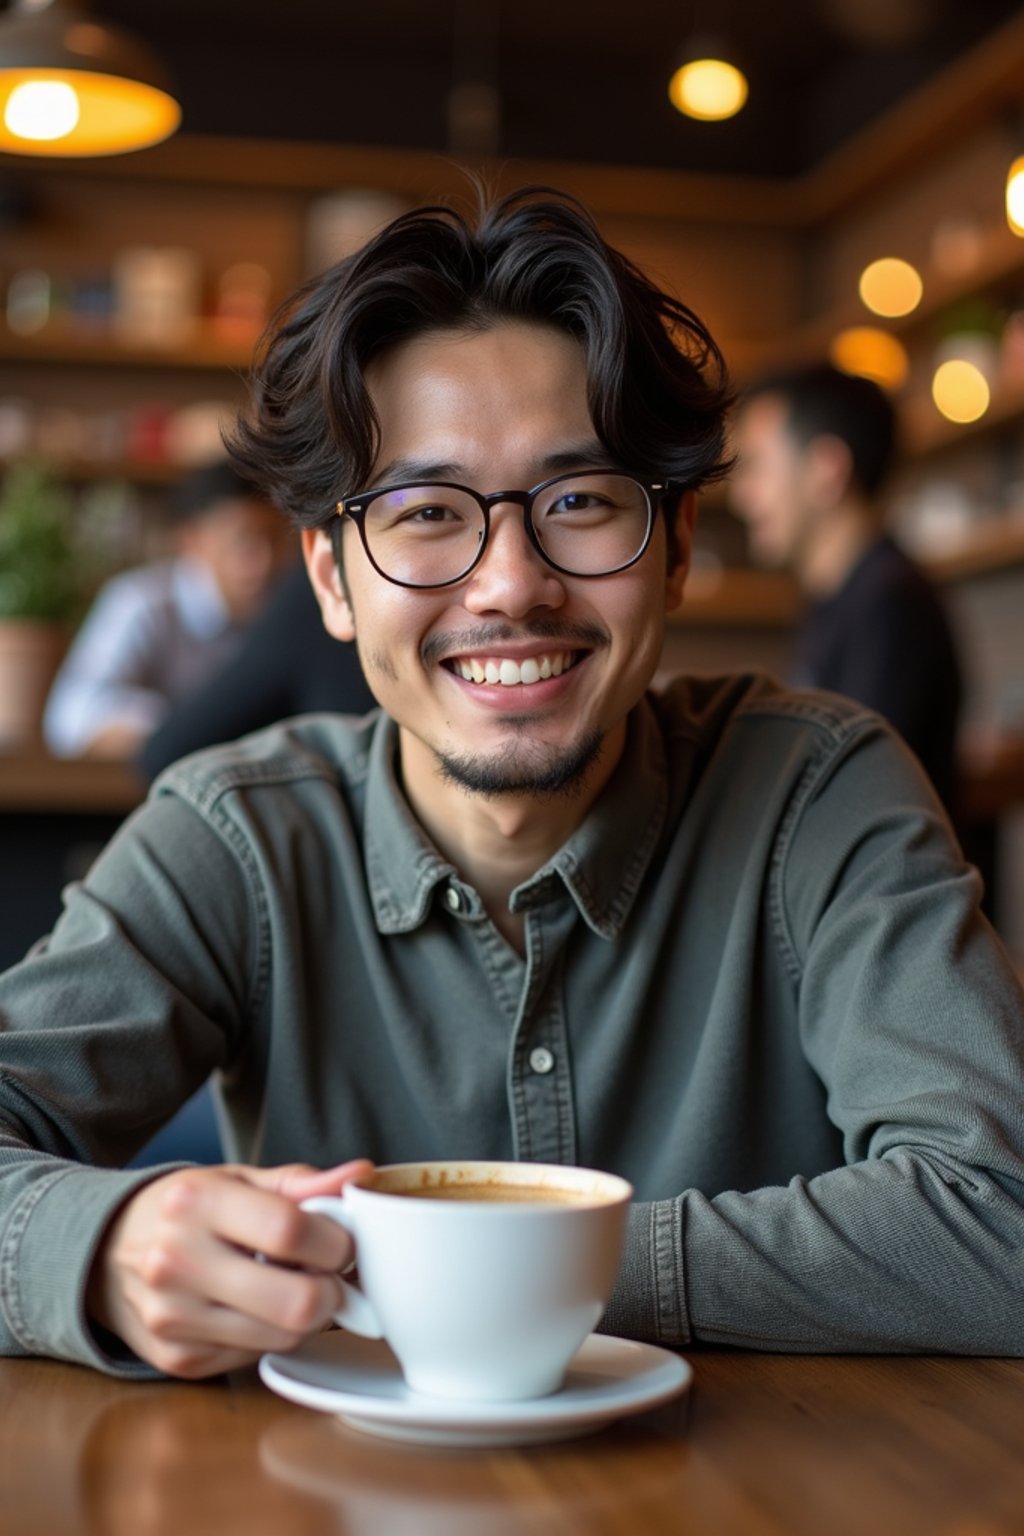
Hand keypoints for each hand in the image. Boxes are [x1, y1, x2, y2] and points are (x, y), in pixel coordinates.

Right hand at [85, 1160, 372, 1378]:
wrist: (105, 1252)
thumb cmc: (187, 1209)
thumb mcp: (236, 1179)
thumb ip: (299, 1183)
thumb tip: (360, 1176)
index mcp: (195, 1203)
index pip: (290, 1230)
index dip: (336, 1241)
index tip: (341, 1240)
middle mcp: (177, 1262)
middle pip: (296, 1302)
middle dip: (330, 1290)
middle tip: (326, 1273)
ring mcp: (173, 1319)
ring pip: (283, 1338)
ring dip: (305, 1316)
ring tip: (291, 1286)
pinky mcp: (178, 1360)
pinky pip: (256, 1357)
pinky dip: (270, 1334)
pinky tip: (255, 1308)